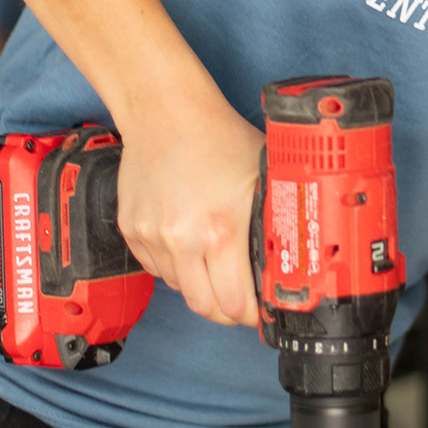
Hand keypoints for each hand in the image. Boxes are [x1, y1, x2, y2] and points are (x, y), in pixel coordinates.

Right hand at [112, 92, 262, 326]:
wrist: (166, 113)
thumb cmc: (220, 139)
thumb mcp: (263, 179)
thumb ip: (275, 223)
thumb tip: (294, 263)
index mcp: (220, 230)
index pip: (235, 304)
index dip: (251, 315)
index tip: (259, 312)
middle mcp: (182, 239)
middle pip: (206, 308)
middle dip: (228, 311)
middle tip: (241, 301)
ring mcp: (152, 237)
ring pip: (181, 289)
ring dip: (201, 285)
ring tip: (216, 261)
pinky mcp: (132, 231)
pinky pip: (157, 269)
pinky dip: (176, 266)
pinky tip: (189, 242)